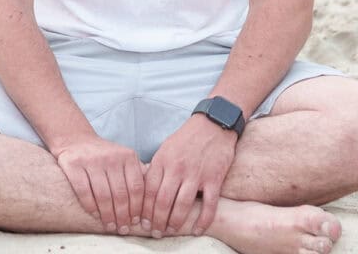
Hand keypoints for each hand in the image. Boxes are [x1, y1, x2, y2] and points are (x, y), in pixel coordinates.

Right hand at [50, 134, 145, 233]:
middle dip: (123, 216)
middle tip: (122, 228)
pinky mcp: (74, 165)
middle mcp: (111, 157)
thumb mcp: (124, 159)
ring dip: (107, 215)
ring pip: (103, 196)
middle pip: (120, 194)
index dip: (137, 208)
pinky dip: (90, 207)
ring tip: (110, 225)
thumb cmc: (104, 156)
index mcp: (128, 156)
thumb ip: (135, 176)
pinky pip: (84, 192)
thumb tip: (148, 206)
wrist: (76, 139)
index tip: (134, 221)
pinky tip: (94, 215)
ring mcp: (92, 160)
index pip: (136, 187)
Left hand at [141, 114, 238, 236]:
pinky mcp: (214, 179)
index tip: (142, 222)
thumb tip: (144, 190)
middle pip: (163, 202)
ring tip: (171, 231)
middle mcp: (177, 168)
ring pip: (182, 205)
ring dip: (175, 222)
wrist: (214, 124)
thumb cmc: (187, 138)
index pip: (149, 191)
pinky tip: (197, 230)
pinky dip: (203, 221)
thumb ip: (157, 168)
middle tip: (156, 232)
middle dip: (157, 221)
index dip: (145, 210)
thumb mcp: (165, 148)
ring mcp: (196, 174)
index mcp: (163, 160)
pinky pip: (209, 205)